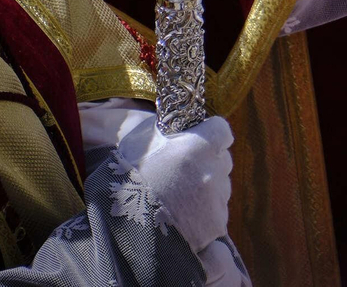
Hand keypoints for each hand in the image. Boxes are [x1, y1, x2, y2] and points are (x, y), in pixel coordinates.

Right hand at [118, 115, 234, 251]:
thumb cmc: (127, 180)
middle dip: (208, 165)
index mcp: (199, 145)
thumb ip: (162, 129)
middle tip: (183, 176)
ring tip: (178, 201)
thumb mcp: (138, 141)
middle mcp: (213, 170)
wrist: (124, 227)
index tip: (201, 143)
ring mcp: (217, 199)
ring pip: (220, 189)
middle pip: (222, 161)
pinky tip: (183, 220)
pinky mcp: (216, 225)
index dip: (212, 136)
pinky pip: (217, 215)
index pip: (222, 131)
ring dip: (206, 192)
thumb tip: (172, 120)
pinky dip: (205, 217)